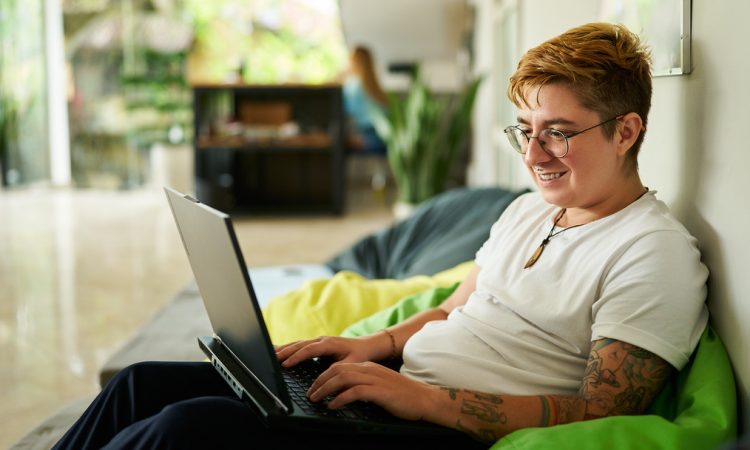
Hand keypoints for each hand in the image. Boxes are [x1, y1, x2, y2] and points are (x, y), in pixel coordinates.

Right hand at [275, 334, 388, 367]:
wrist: (369, 345)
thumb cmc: (362, 354)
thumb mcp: (353, 363)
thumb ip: (340, 368)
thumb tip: (327, 376)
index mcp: (330, 344)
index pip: (309, 350)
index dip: (296, 357)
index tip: (285, 365)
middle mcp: (322, 340)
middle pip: (300, 345)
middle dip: (285, 351)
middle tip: (271, 358)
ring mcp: (319, 341)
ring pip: (298, 343)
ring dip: (285, 348)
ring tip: (271, 354)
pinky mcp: (318, 344)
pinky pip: (301, 345)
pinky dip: (289, 348)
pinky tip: (280, 351)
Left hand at [307, 361, 438, 421]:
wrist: (424, 399)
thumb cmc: (402, 397)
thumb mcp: (379, 386)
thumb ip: (364, 385)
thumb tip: (344, 393)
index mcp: (368, 367)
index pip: (340, 366)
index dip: (323, 376)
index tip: (314, 387)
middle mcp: (369, 370)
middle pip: (337, 370)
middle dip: (319, 381)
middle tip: (310, 394)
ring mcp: (375, 379)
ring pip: (342, 378)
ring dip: (325, 389)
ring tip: (316, 400)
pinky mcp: (379, 391)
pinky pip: (354, 392)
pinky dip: (340, 398)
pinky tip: (333, 406)